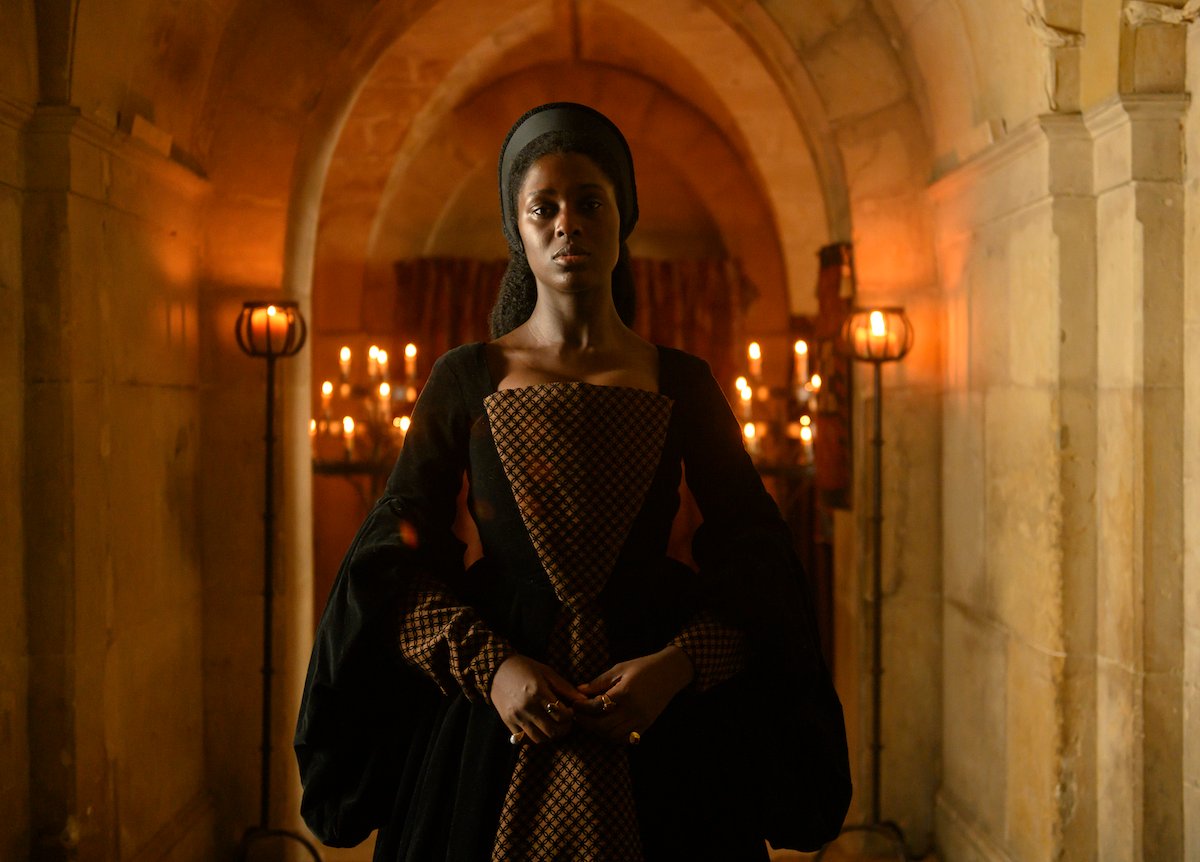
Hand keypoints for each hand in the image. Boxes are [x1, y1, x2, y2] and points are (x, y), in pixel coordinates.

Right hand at [491, 654, 585, 743]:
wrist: (497, 669)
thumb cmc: (525, 667)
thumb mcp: (547, 672)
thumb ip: (566, 688)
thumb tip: (584, 700)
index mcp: (538, 691)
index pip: (561, 715)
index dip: (570, 716)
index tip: (570, 711)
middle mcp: (526, 707)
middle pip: (552, 731)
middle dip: (564, 729)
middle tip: (565, 722)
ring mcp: (516, 717)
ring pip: (539, 739)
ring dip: (550, 736)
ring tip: (553, 725)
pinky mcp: (508, 722)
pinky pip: (525, 740)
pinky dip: (535, 738)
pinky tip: (540, 728)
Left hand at [575, 645, 694, 742]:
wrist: (670, 672)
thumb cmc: (644, 667)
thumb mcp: (620, 669)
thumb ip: (599, 681)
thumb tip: (579, 690)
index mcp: (625, 693)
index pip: (597, 706)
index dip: (582, 707)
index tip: (574, 704)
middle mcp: (633, 710)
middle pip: (603, 726)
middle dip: (587, 723)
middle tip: (577, 716)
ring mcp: (641, 720)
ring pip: (613, 736)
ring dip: (598, 732)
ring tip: (590, 722)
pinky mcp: (646, 726)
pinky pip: (626, 739)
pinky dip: (612, 737)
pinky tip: (605, 728)